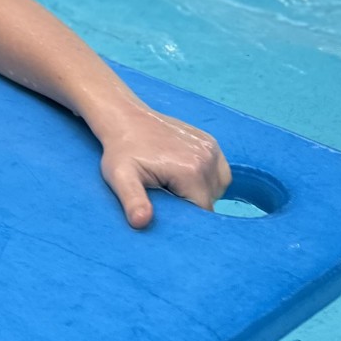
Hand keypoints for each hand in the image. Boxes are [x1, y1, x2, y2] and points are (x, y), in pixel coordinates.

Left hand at [97, 104, 230, 225]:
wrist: (126, 119)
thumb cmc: (121, 150)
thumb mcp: (120, 177)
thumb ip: (133, 201)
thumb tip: (141, 222)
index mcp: (191, 171)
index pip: (202, 211)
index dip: (186, 217)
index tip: (167, 212)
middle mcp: (207, 158)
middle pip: (211, 200)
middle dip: (191, 204)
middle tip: (166, 195)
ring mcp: (212, 148)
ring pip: (217, 187)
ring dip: (201, 192)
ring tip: (174, 185)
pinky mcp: (211, 142)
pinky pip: (220, 172)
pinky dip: (207, 178)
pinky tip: (186, 175)